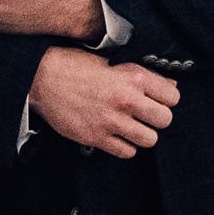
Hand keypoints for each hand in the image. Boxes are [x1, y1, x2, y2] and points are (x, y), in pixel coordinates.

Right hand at [29, 49, 179, 156]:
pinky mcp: (96, 138)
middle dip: (158, 118)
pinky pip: (127, 152)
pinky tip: (117, 135)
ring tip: (132, 126)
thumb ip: (141, 76)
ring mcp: (111, 122)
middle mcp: (126, 100)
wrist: (41, 79)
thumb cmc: (74, 66)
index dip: (167, 98)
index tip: (159, 99)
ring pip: (149, 140)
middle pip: (165, 120)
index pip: (173, 96)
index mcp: (133, 77)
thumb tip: (168, 85)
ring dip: (143, 134)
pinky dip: (125, 146)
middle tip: (147, 114)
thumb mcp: (111, 62)